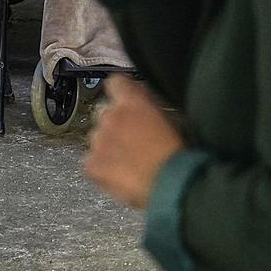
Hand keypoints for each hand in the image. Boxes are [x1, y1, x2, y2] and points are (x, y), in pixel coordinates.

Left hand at [82, 77, 184, 209]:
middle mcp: (110, 116)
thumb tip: (145, 108)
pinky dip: (102, 168)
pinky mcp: (91, 164)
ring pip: (97, 137)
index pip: (115, 83)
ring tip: (127, 163)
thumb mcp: (173, 122)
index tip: (129, 103)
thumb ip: (151, 109)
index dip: (122, 92)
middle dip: (115, 123)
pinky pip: (91, 161)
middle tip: (132, 141)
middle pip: (104, 112)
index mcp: (131, 102)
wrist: (171, 188)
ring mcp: (98, 140)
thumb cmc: (179, 156)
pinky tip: (119, 177)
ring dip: (108, 145)